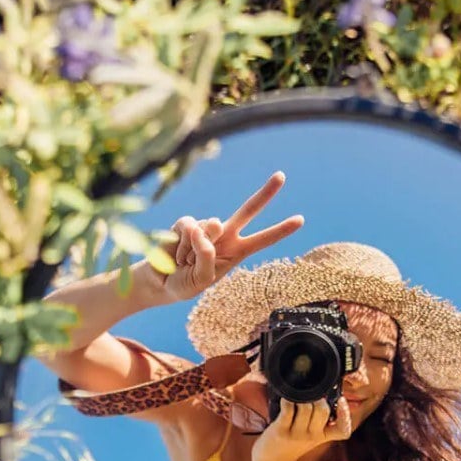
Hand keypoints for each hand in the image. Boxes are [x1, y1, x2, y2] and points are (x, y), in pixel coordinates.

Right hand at [158, 172, 303, 302]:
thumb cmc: (185, 284)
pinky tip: (176, 253)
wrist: (160, 282)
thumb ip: (208, 255)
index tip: (300, 220)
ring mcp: (207, 227)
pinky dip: (180, 243)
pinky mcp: (187, 223)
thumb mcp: (202, 278)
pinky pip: (188, 226)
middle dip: (266, 194)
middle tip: (282, 175)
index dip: (280, 230)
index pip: (262, 240)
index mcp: (237, 252)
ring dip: (192, 251)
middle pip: (248, 210)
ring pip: (209, 226)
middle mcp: (225, 236)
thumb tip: (210, 223)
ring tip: (185, 263)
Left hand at [251, 397, 351, 460]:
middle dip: (318, 398)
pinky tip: (285, 400)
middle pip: (323, 410)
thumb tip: (321, 396)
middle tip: (311, 398)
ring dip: (301, 398)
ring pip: (306, 407)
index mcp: (323, 436)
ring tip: (296, 399)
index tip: (341, 401)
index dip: (346, 415)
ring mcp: (297, 434)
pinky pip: (288, 409)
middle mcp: (312, 436)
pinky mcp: (281, 430)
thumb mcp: (311, 436)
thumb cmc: (291, 445)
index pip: (343, 430)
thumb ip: (318, 421)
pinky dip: (287, 400)